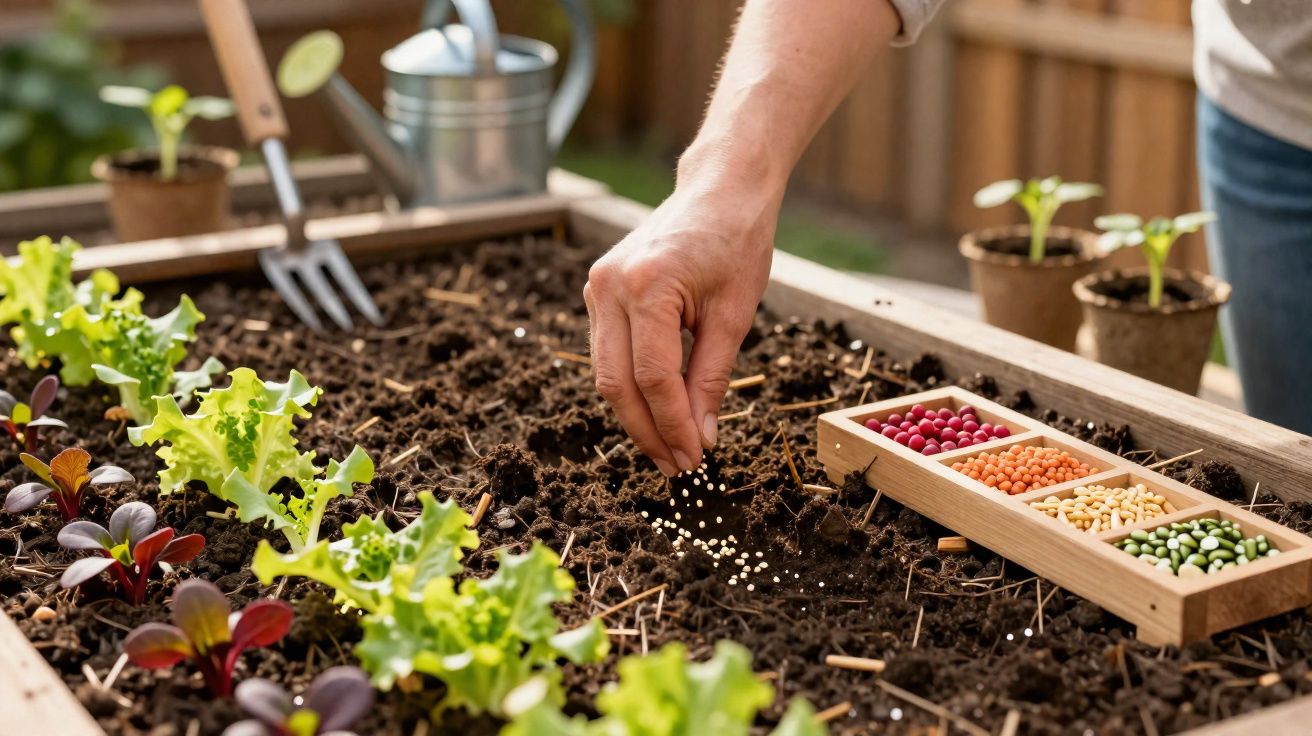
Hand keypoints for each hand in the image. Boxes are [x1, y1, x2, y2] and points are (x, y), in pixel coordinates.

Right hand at [585, 183, 777, 475]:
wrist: (718, 191)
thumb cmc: (736, 243)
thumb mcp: (735, 315)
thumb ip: (712, 378)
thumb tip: (701, 438)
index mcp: (648, 286)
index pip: (654, 377)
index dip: (674, 426)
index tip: (695, 459)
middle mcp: (610, 286)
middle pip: (617, 382)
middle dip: (648, 432)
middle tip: (678, 467)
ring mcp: (597, 287)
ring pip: (606, 373)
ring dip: (636, 416)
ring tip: (669, 448)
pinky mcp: (598, 291)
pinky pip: (608, 353)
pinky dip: (631, 386)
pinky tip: (658, 411)